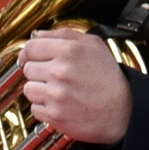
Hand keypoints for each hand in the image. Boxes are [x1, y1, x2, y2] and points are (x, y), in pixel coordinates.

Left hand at [17, 25, 135, 146]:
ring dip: (40, 90)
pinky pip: (35, 108)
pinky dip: (44, 108)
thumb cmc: (108, 78)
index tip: (30, 57)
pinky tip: (60, 104)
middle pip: (27, 68)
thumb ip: (64, 34)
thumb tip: (39, 34)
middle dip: (38, 72)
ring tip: (58, 91)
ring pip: (28, 89)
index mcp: (68, 50)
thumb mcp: (93, 45)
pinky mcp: (54, 115)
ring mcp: (56, 94)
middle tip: (54, 76)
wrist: (122, 110)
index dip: (29, 52)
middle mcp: (60, 71)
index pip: (30, 47)